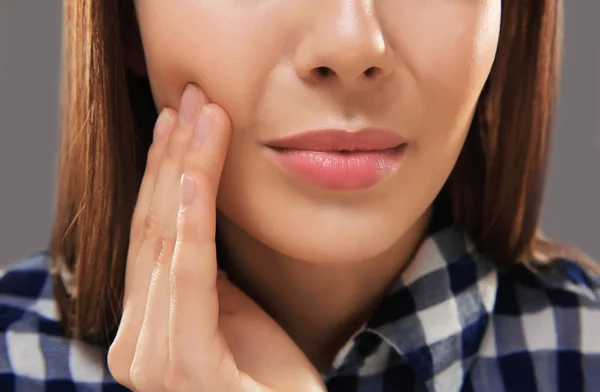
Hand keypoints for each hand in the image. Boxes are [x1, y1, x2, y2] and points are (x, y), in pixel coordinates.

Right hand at [107, 84, 325, 391]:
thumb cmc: (270, 375)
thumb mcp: (232, 311)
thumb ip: (201, 274)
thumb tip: (194, 217)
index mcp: (143, 329)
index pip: (150, 235)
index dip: (162, 172)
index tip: (178, 120)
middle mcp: (135, 345)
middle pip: (154, 230)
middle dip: (172, 158)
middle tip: (190, 99)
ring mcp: (154, 361)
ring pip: (169, 242)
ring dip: (186, 171)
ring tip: (203, 117)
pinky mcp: (187, 368)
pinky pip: (189, 278)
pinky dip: (192, 223)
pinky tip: (196, 177)